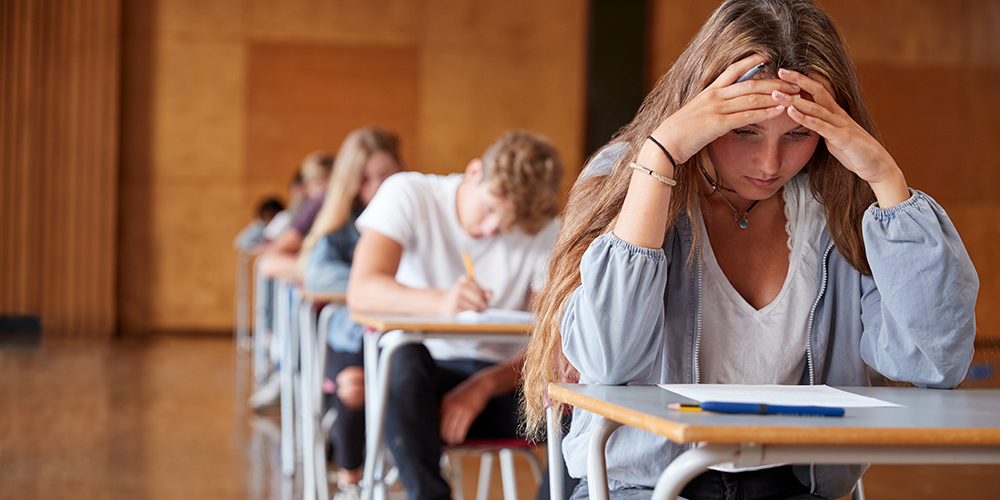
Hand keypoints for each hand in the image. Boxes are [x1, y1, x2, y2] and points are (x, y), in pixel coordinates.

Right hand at [440, 275, 492, 313]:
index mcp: (464, 279)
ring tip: (471, 310)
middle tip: (482, 308)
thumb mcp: (472, 290)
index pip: (481, 292)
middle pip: (479, 300)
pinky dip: (470, 316)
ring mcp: (455, 298)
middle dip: (483, 306)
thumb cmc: (461, 296)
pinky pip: (468, 315)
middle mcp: (459, 287)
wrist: (444, 303)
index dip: (484, 298)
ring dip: (476, 312)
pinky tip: (466, 313)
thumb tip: (491, 296)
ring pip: (475, 308)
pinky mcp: (453, 309)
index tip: (482, 300)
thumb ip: (484, 292)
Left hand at [440, 377, 491, 445]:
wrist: (480, 386)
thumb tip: (443, 423)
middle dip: (445, 436)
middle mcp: (450, 405)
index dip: (440, 429)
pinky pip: (462, 427)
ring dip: (453, 437)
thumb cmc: (468, 394)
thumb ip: (447, 408)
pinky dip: (460, 435)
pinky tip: (460, 438)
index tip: (442, 436)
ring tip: (454, 442)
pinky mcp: (468, 413)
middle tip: (448, 441)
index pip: (438, 419)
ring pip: (452, 428)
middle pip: (444, 426)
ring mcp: (459, 409)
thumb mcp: (454, 398)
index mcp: (445, 402)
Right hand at [648, 53, 801, 163]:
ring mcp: (717, 109)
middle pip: (750, 83)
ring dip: (776, 95)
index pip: (733, 71)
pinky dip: (766, 112)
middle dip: (774, 81)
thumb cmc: (678, 134)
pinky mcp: (719, 124)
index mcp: (708, 92)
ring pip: (752, 98)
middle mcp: (715, 96)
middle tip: (794, 80)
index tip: (767, 56)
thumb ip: (709, 109)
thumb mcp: (694, 115)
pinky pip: (748, 116)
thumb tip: (719, 111)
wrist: (664, 144)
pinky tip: (780, 110)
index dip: (751, 62)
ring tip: (794, 94)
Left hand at [773, 69, 908, 205]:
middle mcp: (838, 114)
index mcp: (835, 112)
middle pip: (817, 91)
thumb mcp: (832, 134)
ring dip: (795, 100)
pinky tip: (793, 113)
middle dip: (798, 80)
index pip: (817, 90)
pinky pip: (822, 127)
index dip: (802, 80)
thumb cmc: (853, 151)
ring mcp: (841, 125)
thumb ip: (820, 125)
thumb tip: (805, 119)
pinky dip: (807, 119)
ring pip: (816, 108)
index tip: (784, 72)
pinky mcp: (842, 138)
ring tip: (777, 95)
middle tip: (780, 71)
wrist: (876, 165)